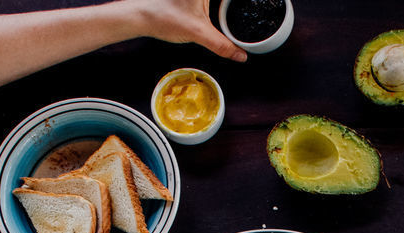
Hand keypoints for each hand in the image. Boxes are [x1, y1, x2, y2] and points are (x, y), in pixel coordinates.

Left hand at [124, 0, 247, 61]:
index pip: (232, 0)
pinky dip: (221, 6)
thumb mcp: (198, 33)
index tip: (262, 4)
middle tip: (256, 9)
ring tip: (246, 9)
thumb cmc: (163, 17)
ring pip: (221, 2)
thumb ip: (221, 45)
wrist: (141, 16)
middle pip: (228, 1)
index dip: (249, 2)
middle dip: (238, 6)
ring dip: (230, 7)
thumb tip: (240, 56)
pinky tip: (228, 11)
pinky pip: (213, 2)